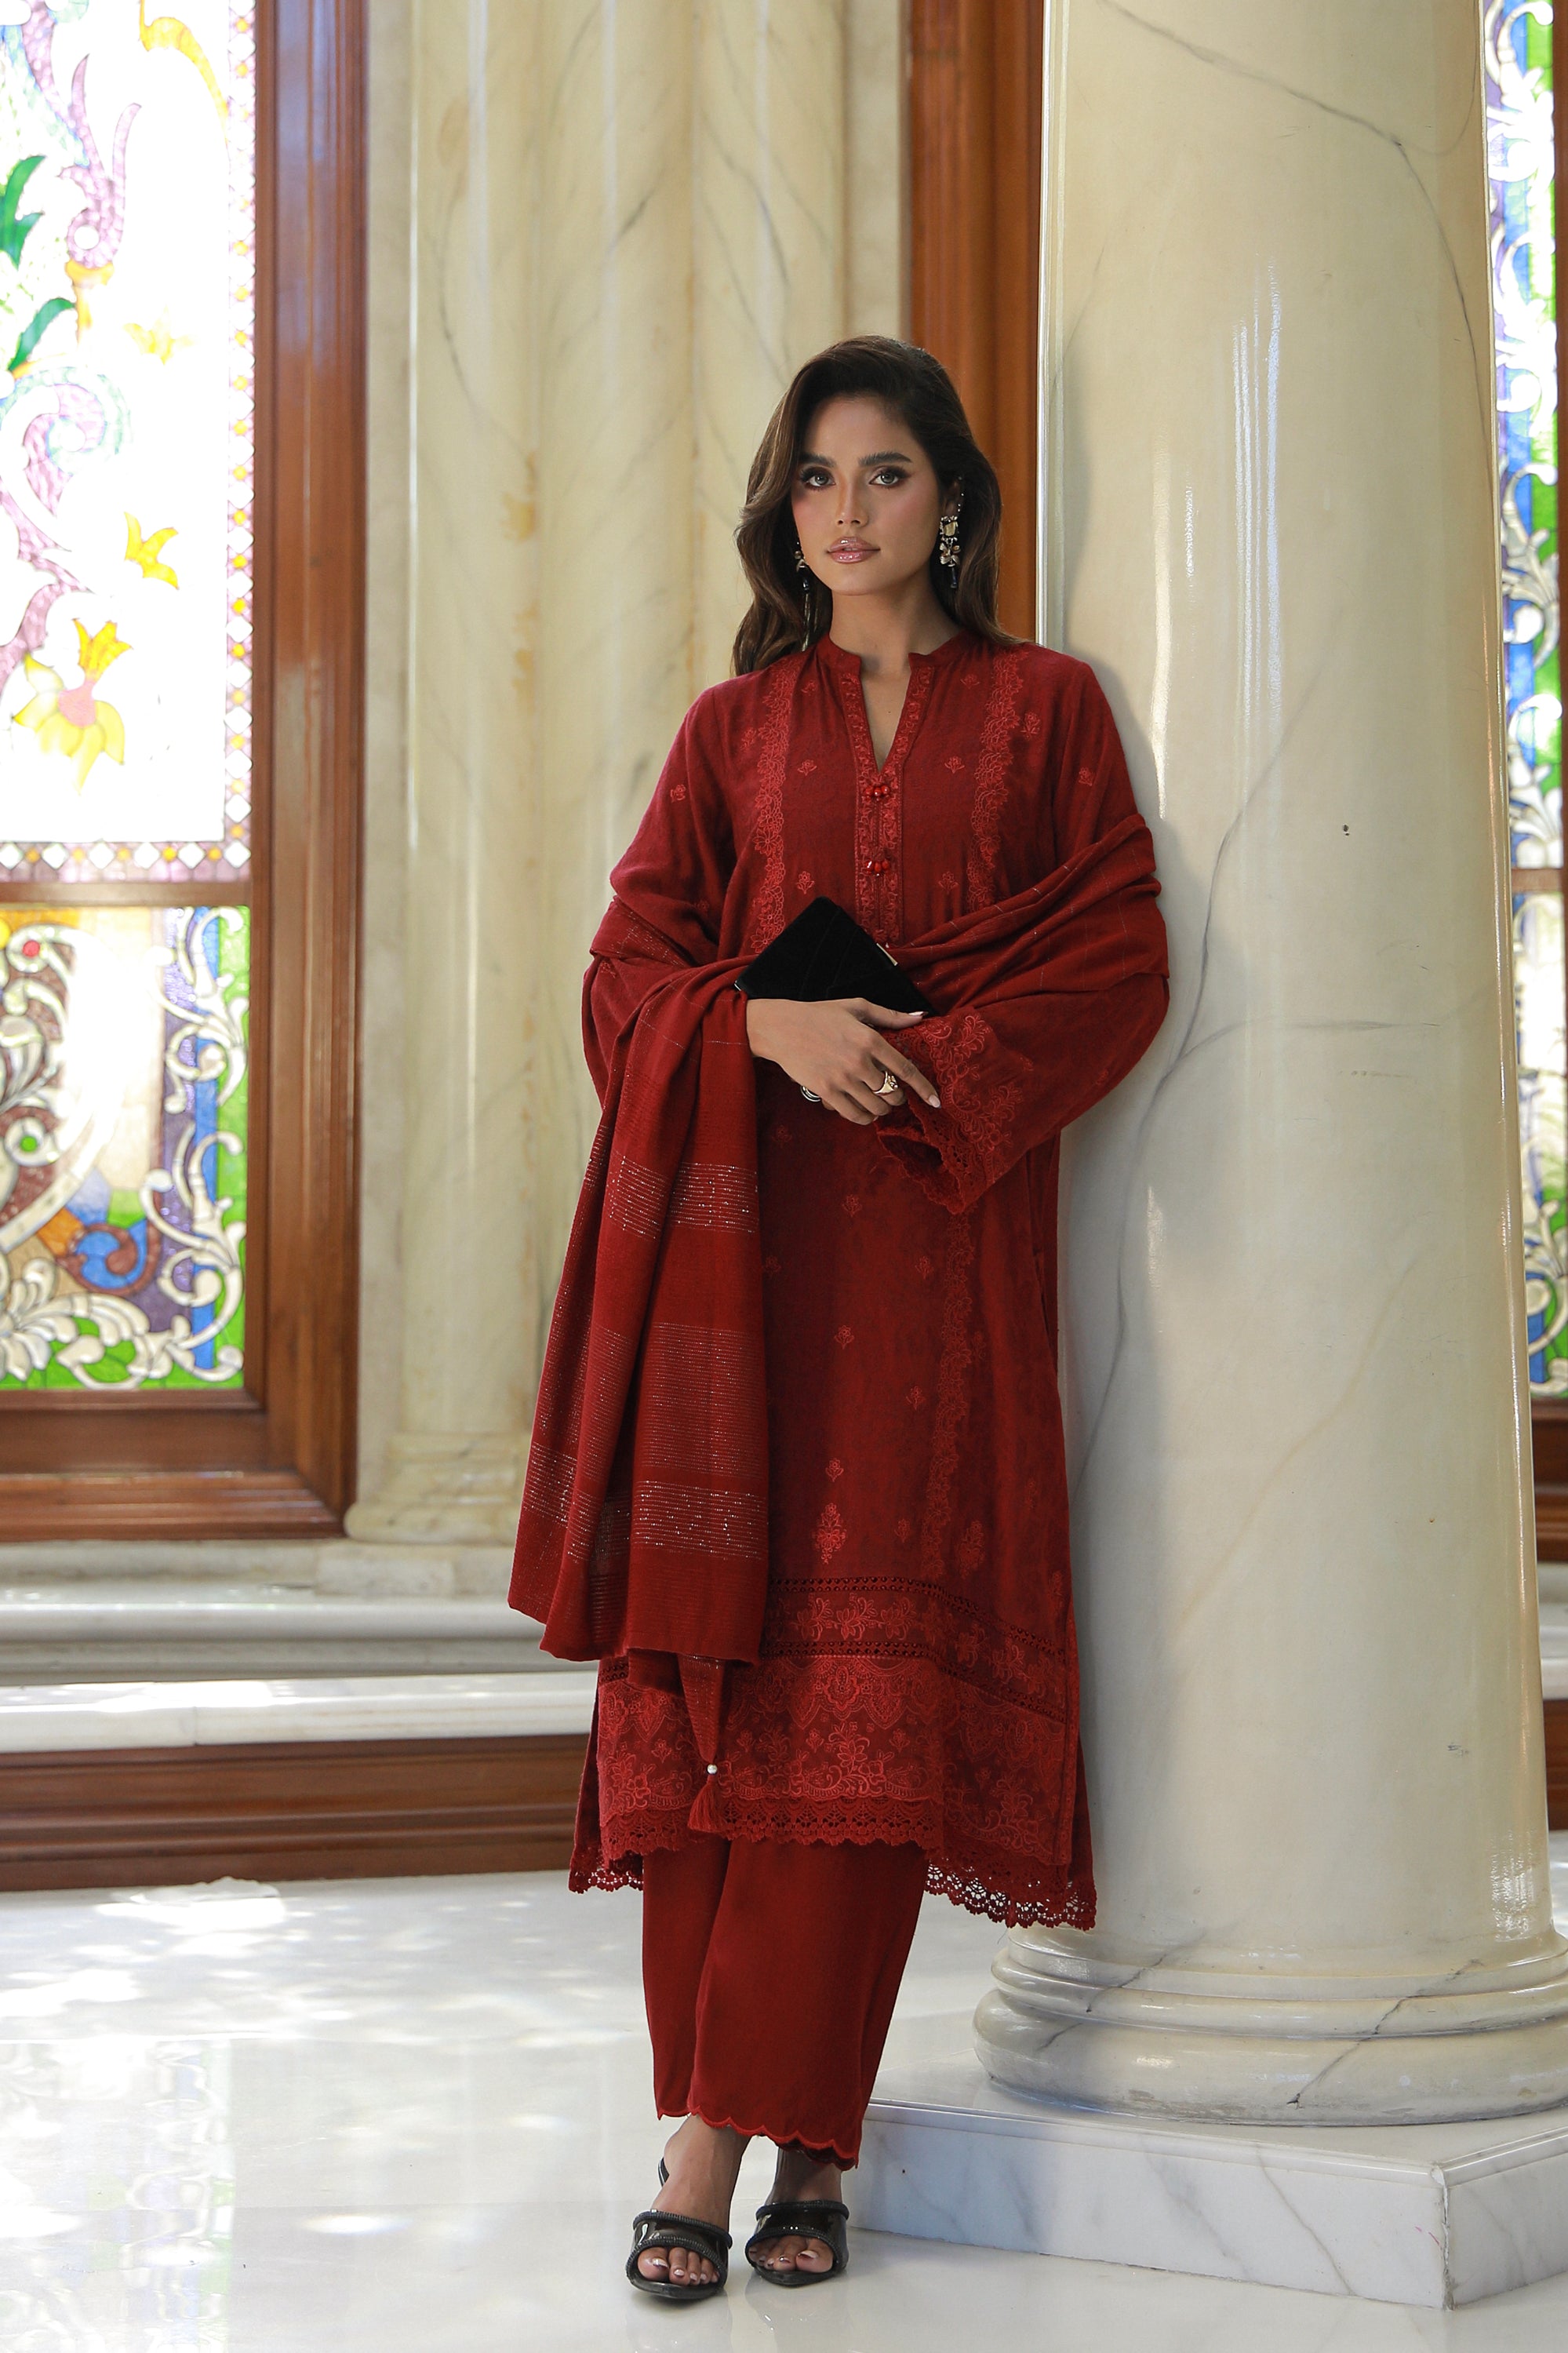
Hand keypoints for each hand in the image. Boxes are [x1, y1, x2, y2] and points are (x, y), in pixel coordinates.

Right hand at [744, 996, 940, 1125]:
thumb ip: (890, 1016)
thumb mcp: (857, 1007)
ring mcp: (842, 1079)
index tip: (936, 1101)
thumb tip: (920, 1018)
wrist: (781, 1027)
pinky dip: (865, 1118)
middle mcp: (859, 1061)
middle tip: (893, 1094)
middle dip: (898, 1098)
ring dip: (882, 1109)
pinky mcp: (826, 1091)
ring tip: (880, 1103)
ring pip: (876, 1107)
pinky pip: (854, 1115)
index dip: (924, 1089)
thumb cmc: (819, 1015)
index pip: (906, 1070)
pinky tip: (866, 1113)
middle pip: (892, 1093)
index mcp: (870, 1039)